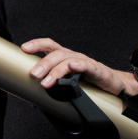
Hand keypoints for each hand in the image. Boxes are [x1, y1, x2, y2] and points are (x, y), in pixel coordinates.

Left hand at [21, 38, 137, 96]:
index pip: (49, 46)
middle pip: (56, 54)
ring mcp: (85, 62)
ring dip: (56, 70)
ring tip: (47, 81)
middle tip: (34, 74)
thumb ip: (53, 84)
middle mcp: (73, 56)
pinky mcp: (97, 69)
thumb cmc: (89, 83)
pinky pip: (86, 65)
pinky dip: (78, 65)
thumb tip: (32, 94)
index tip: (23, 48)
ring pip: (68, 60)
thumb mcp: (68, 82)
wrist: (114, 86)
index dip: (36, 44)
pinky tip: (72, 66)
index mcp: (65, 57)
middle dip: (43, 63)